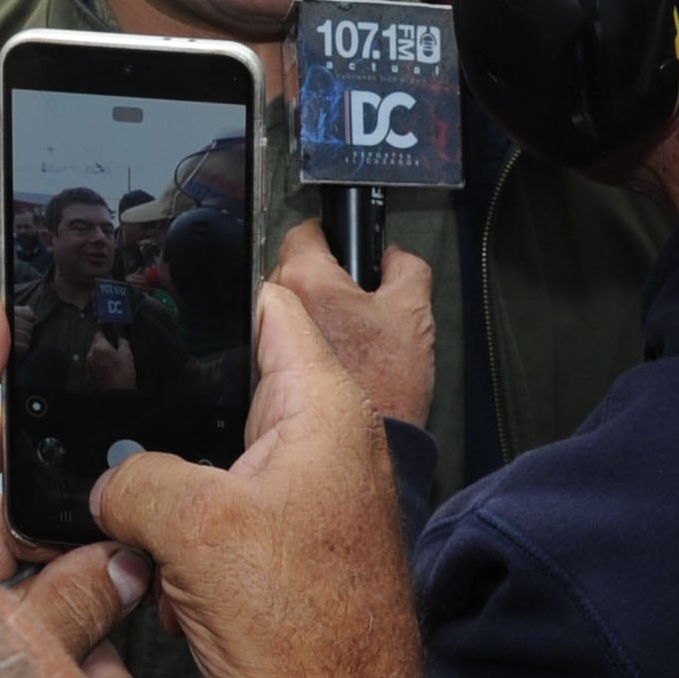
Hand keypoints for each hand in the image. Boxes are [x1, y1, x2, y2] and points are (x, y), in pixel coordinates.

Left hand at [85, 334, 137, 390]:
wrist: (118, 393)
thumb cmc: (122, 376)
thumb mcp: (127, 354)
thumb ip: (123, 341)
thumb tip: (120, 337)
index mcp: (99, 347)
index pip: (99, 333)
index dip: (107, 333)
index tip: (110, 335)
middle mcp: (91, 355)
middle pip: (96, 344)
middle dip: (105, 346)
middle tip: (115, 351)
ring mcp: (89, 365)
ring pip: (95, 354)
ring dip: (102, 355)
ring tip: (113, 362)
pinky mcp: (89, 373)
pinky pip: (94, 364)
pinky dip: (100, 364)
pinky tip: (109, 369)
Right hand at [93, 277, 461, 677]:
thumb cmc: (303, 634)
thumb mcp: (194, 526)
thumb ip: (134, 476)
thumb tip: (108, 481)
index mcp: (322, 413)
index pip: (270, 311)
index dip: (210, 288)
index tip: (154, 274)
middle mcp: (317, 450)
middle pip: (223, 389)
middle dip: (166, 407)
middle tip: (107, 405)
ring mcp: (294, 506)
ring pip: (203, 463)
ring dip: (163, 491)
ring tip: (132, 507)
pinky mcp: (268, 559)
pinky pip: (203, 524)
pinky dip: (172, 543)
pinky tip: (155, 567)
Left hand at [263, 221, 430, 432]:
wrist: (374, 445)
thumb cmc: (387, 383)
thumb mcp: (413, 312)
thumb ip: (406, 267)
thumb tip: (395, 257)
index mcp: (306, 280)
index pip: (304, 232)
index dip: (329, 234)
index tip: (341, 243)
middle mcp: (277, 306)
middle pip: (294, 269)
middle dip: (324, 276)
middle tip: (356, 296)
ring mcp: (265, 340)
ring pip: (290, 306)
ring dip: (314, 310)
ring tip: (349, 332)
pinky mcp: (265, 372)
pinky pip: (284, 340)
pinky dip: (308, 341)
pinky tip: (337, 355)